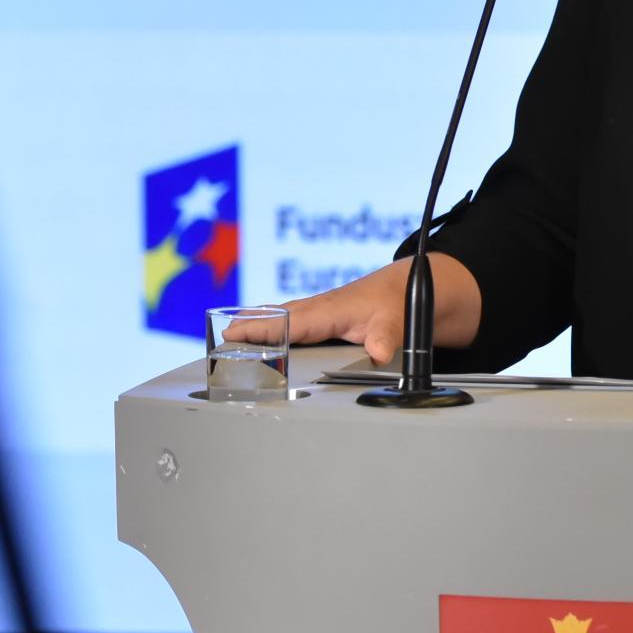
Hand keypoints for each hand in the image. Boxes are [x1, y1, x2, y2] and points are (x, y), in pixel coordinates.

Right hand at [222, 254, 479, 365]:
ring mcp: (320, 311)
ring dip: (256, 322)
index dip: (259, 330)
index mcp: (328, 310)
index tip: (232, 334)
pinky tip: (262, 330)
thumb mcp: (397, 320)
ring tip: (229, 333)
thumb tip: (378, 350)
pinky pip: (291, 320)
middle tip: (218, 337)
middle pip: (276, 317)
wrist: (414, 282)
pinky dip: (271, 323)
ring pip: (281, 316)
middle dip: (248, 325)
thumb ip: (386, 336)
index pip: (287, 322)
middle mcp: (319, 308)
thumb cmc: (400, 300)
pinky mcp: (324, 316)